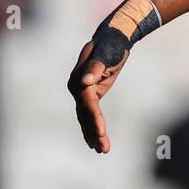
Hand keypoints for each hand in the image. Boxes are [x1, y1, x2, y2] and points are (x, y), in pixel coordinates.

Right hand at [66, 39, 128, 153]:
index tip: (101, 132)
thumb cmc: (111, 45)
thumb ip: (96, 68)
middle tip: (103, 150)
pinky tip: (94, 141)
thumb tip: (85, 82)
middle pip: (85, 114)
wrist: (112, 38)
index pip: (87, 103)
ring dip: (93, 134)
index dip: (94, 118)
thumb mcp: (106, 54)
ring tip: (102, 150)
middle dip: (94, 132)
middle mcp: (77, 88)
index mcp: (79, 80)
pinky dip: (92, 127)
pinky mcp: (89, 94)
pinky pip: (89, 114)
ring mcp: (81, 92)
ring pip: (86, 117)